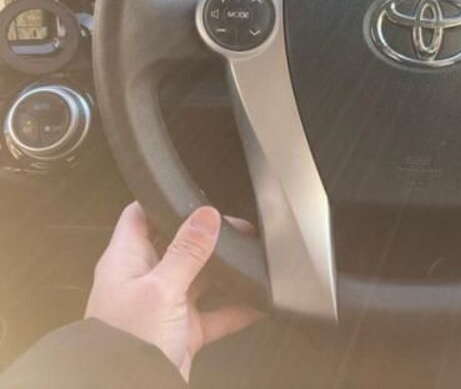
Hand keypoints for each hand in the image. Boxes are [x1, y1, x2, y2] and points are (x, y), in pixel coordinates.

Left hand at [85, 202, 261, 380]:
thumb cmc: (124, 345)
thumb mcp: (160, 289)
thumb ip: (185, 251)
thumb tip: (205, 215)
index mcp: (126, 261)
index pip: (140, 216)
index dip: (163, 200)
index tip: (194, 193)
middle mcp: (144, 280)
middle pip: (178, 245)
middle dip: (208, 236)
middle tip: (238, 228)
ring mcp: (164, 307)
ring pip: (200, 278)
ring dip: (225, 272)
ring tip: (252, 259)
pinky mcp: (182, 332)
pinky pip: (215, 314)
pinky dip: (237, 308)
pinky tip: (257, 302)